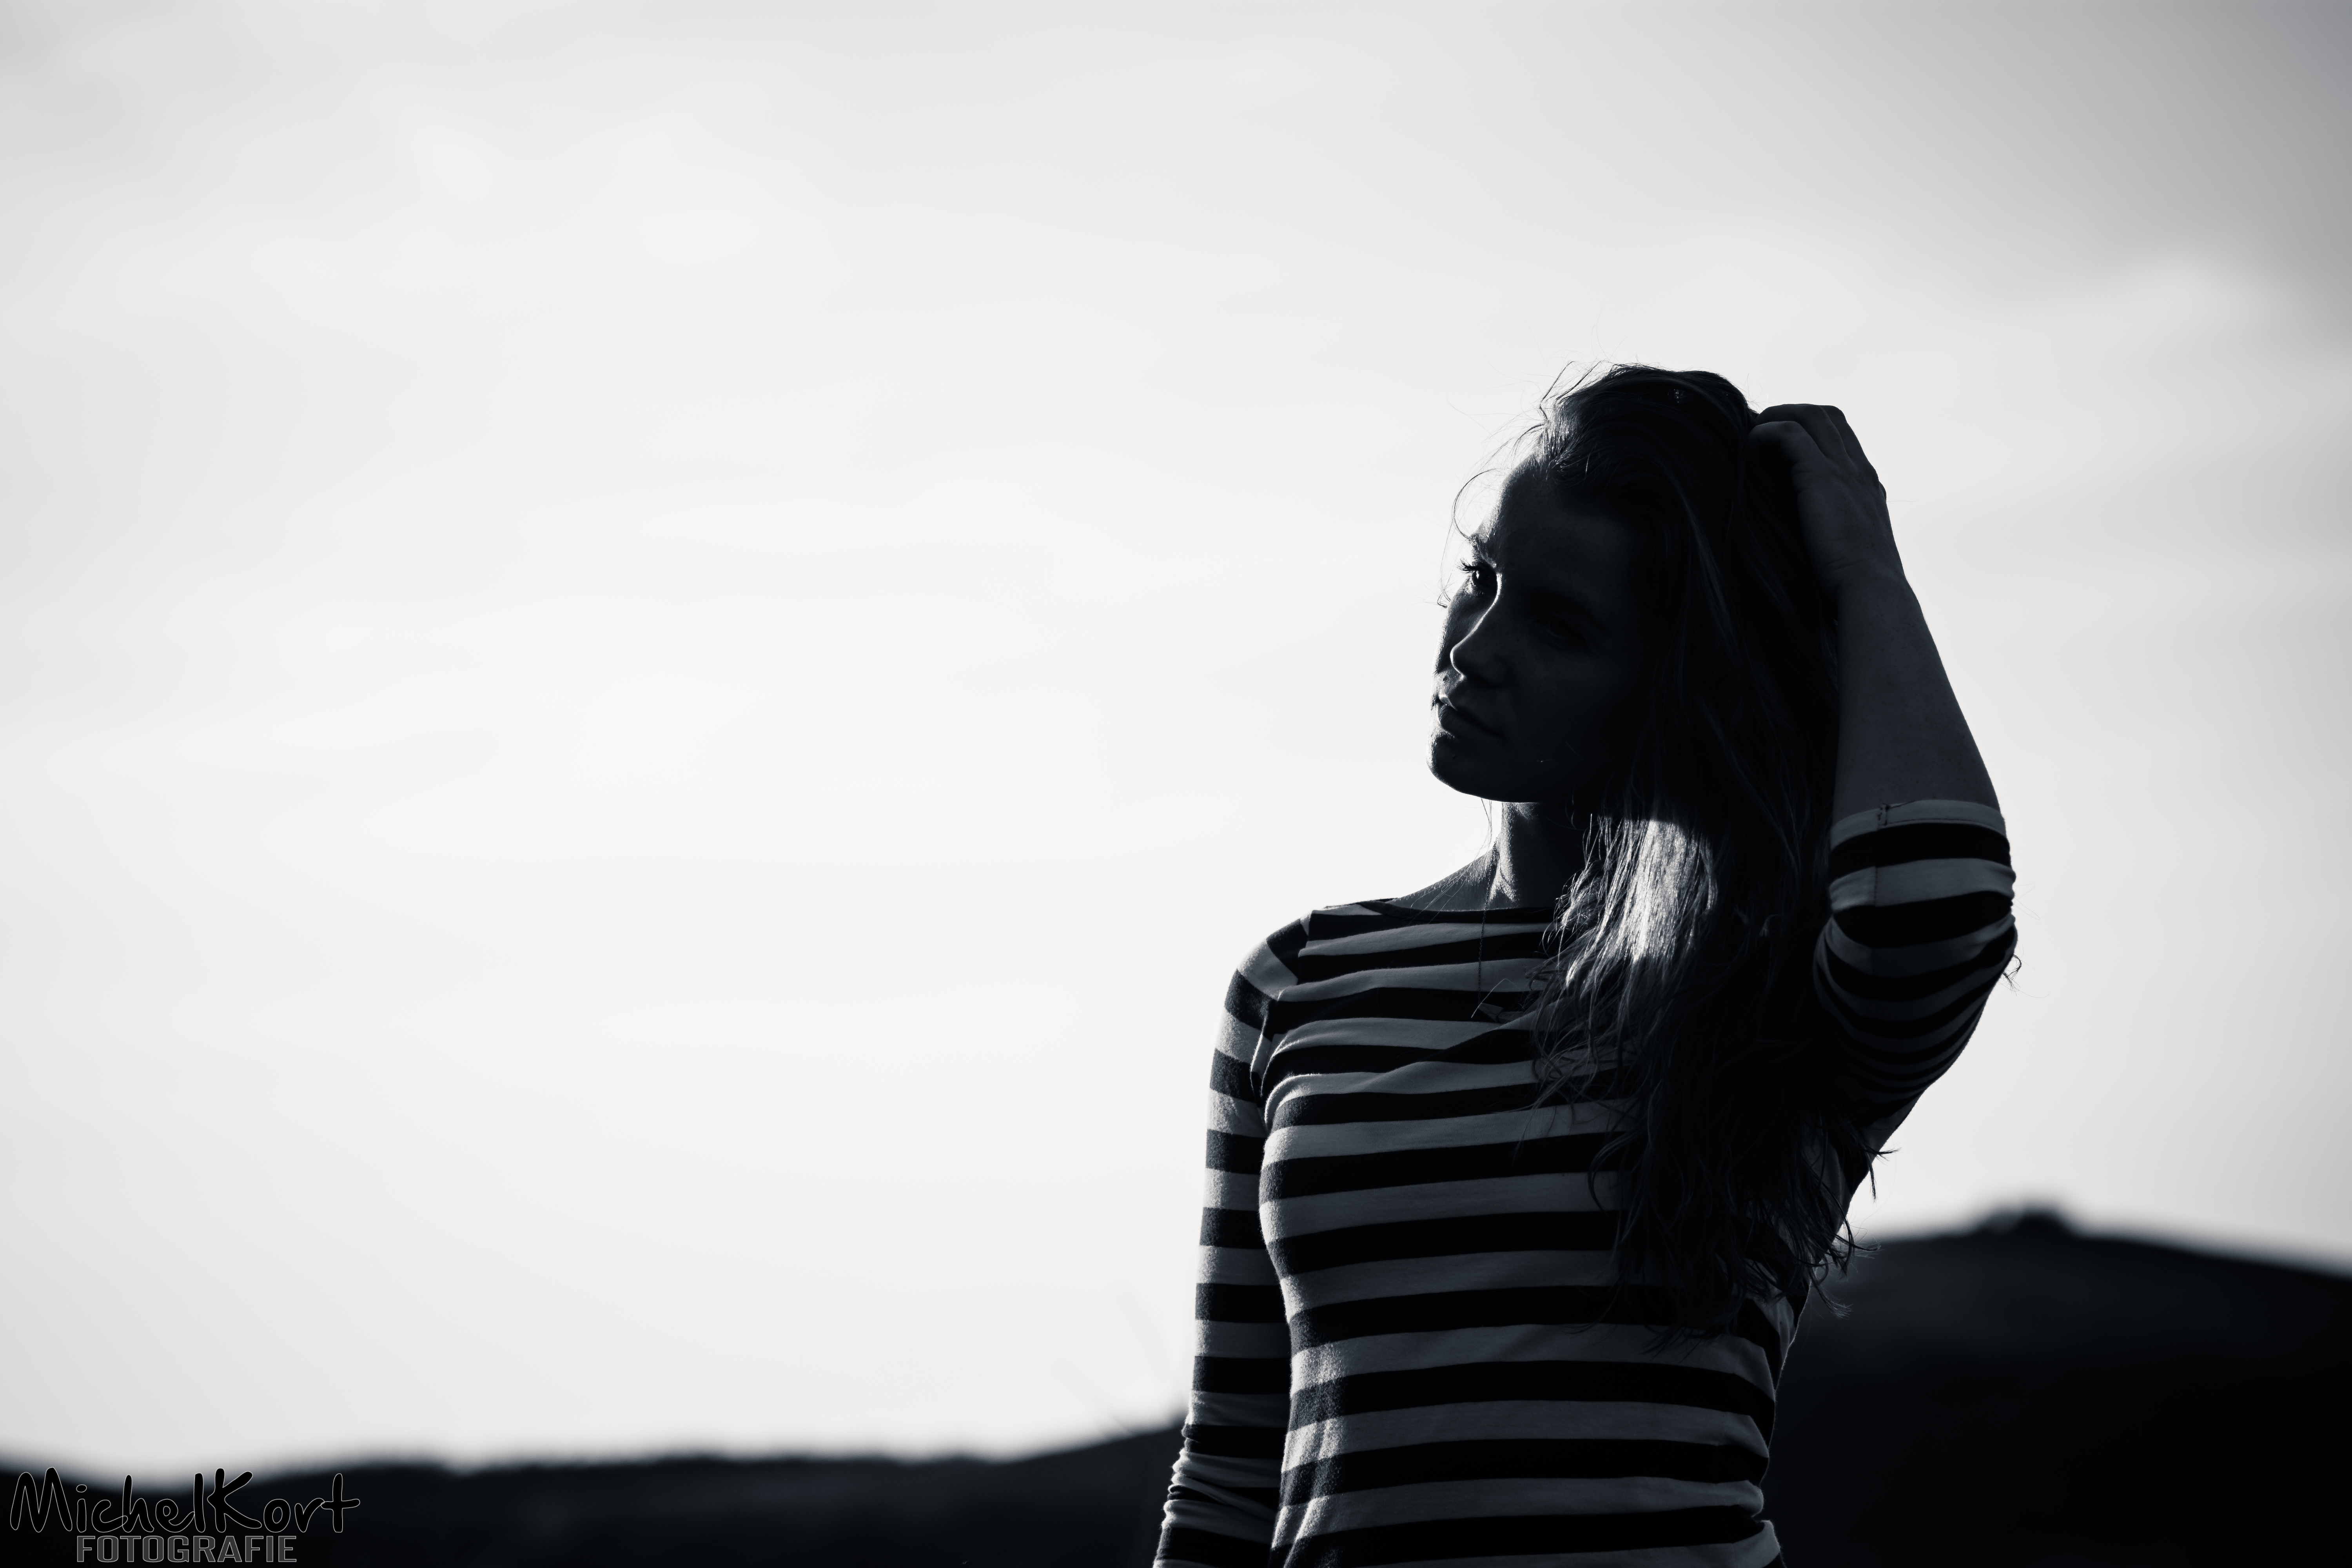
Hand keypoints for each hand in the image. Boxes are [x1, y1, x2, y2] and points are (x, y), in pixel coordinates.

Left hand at [1750, 404, 1904, 602]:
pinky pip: (1790, 434)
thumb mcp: (1847, 555)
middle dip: (1793, 414)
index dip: (1812, 433)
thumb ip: (1831, 539)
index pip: (1844, 440)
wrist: (1871, 592)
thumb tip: (1804, 549)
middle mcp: (1860, 472)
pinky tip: (1749, 445)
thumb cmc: (1855, 588)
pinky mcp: (1822, 477)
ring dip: (1778, 416)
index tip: (1781, 445)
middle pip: (1829, 418)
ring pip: (1812, 416)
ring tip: (1751, 431)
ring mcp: (1845, 471)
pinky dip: (1767, 432)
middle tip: (1762, 430)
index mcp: (1867, 489)